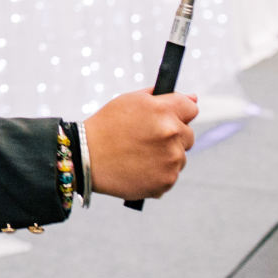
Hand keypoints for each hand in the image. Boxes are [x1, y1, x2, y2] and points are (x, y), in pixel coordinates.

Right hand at [83, 89, 198, 200]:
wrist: (85, 157)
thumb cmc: (106, 126)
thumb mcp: (128, 101)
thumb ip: (161, 96)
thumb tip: (193, 98)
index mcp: (163, 110)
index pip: (191, 108)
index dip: (179, 113)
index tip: (168, 119)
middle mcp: (171, 133)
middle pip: (189, 135)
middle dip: (173, 136)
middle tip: (146, 140)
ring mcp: (171, 159)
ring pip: (180, 157)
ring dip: (165, 157)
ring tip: (138, 156)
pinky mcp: (167, 180)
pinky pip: (171, 175)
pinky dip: (158, 174)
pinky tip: (138, 169)